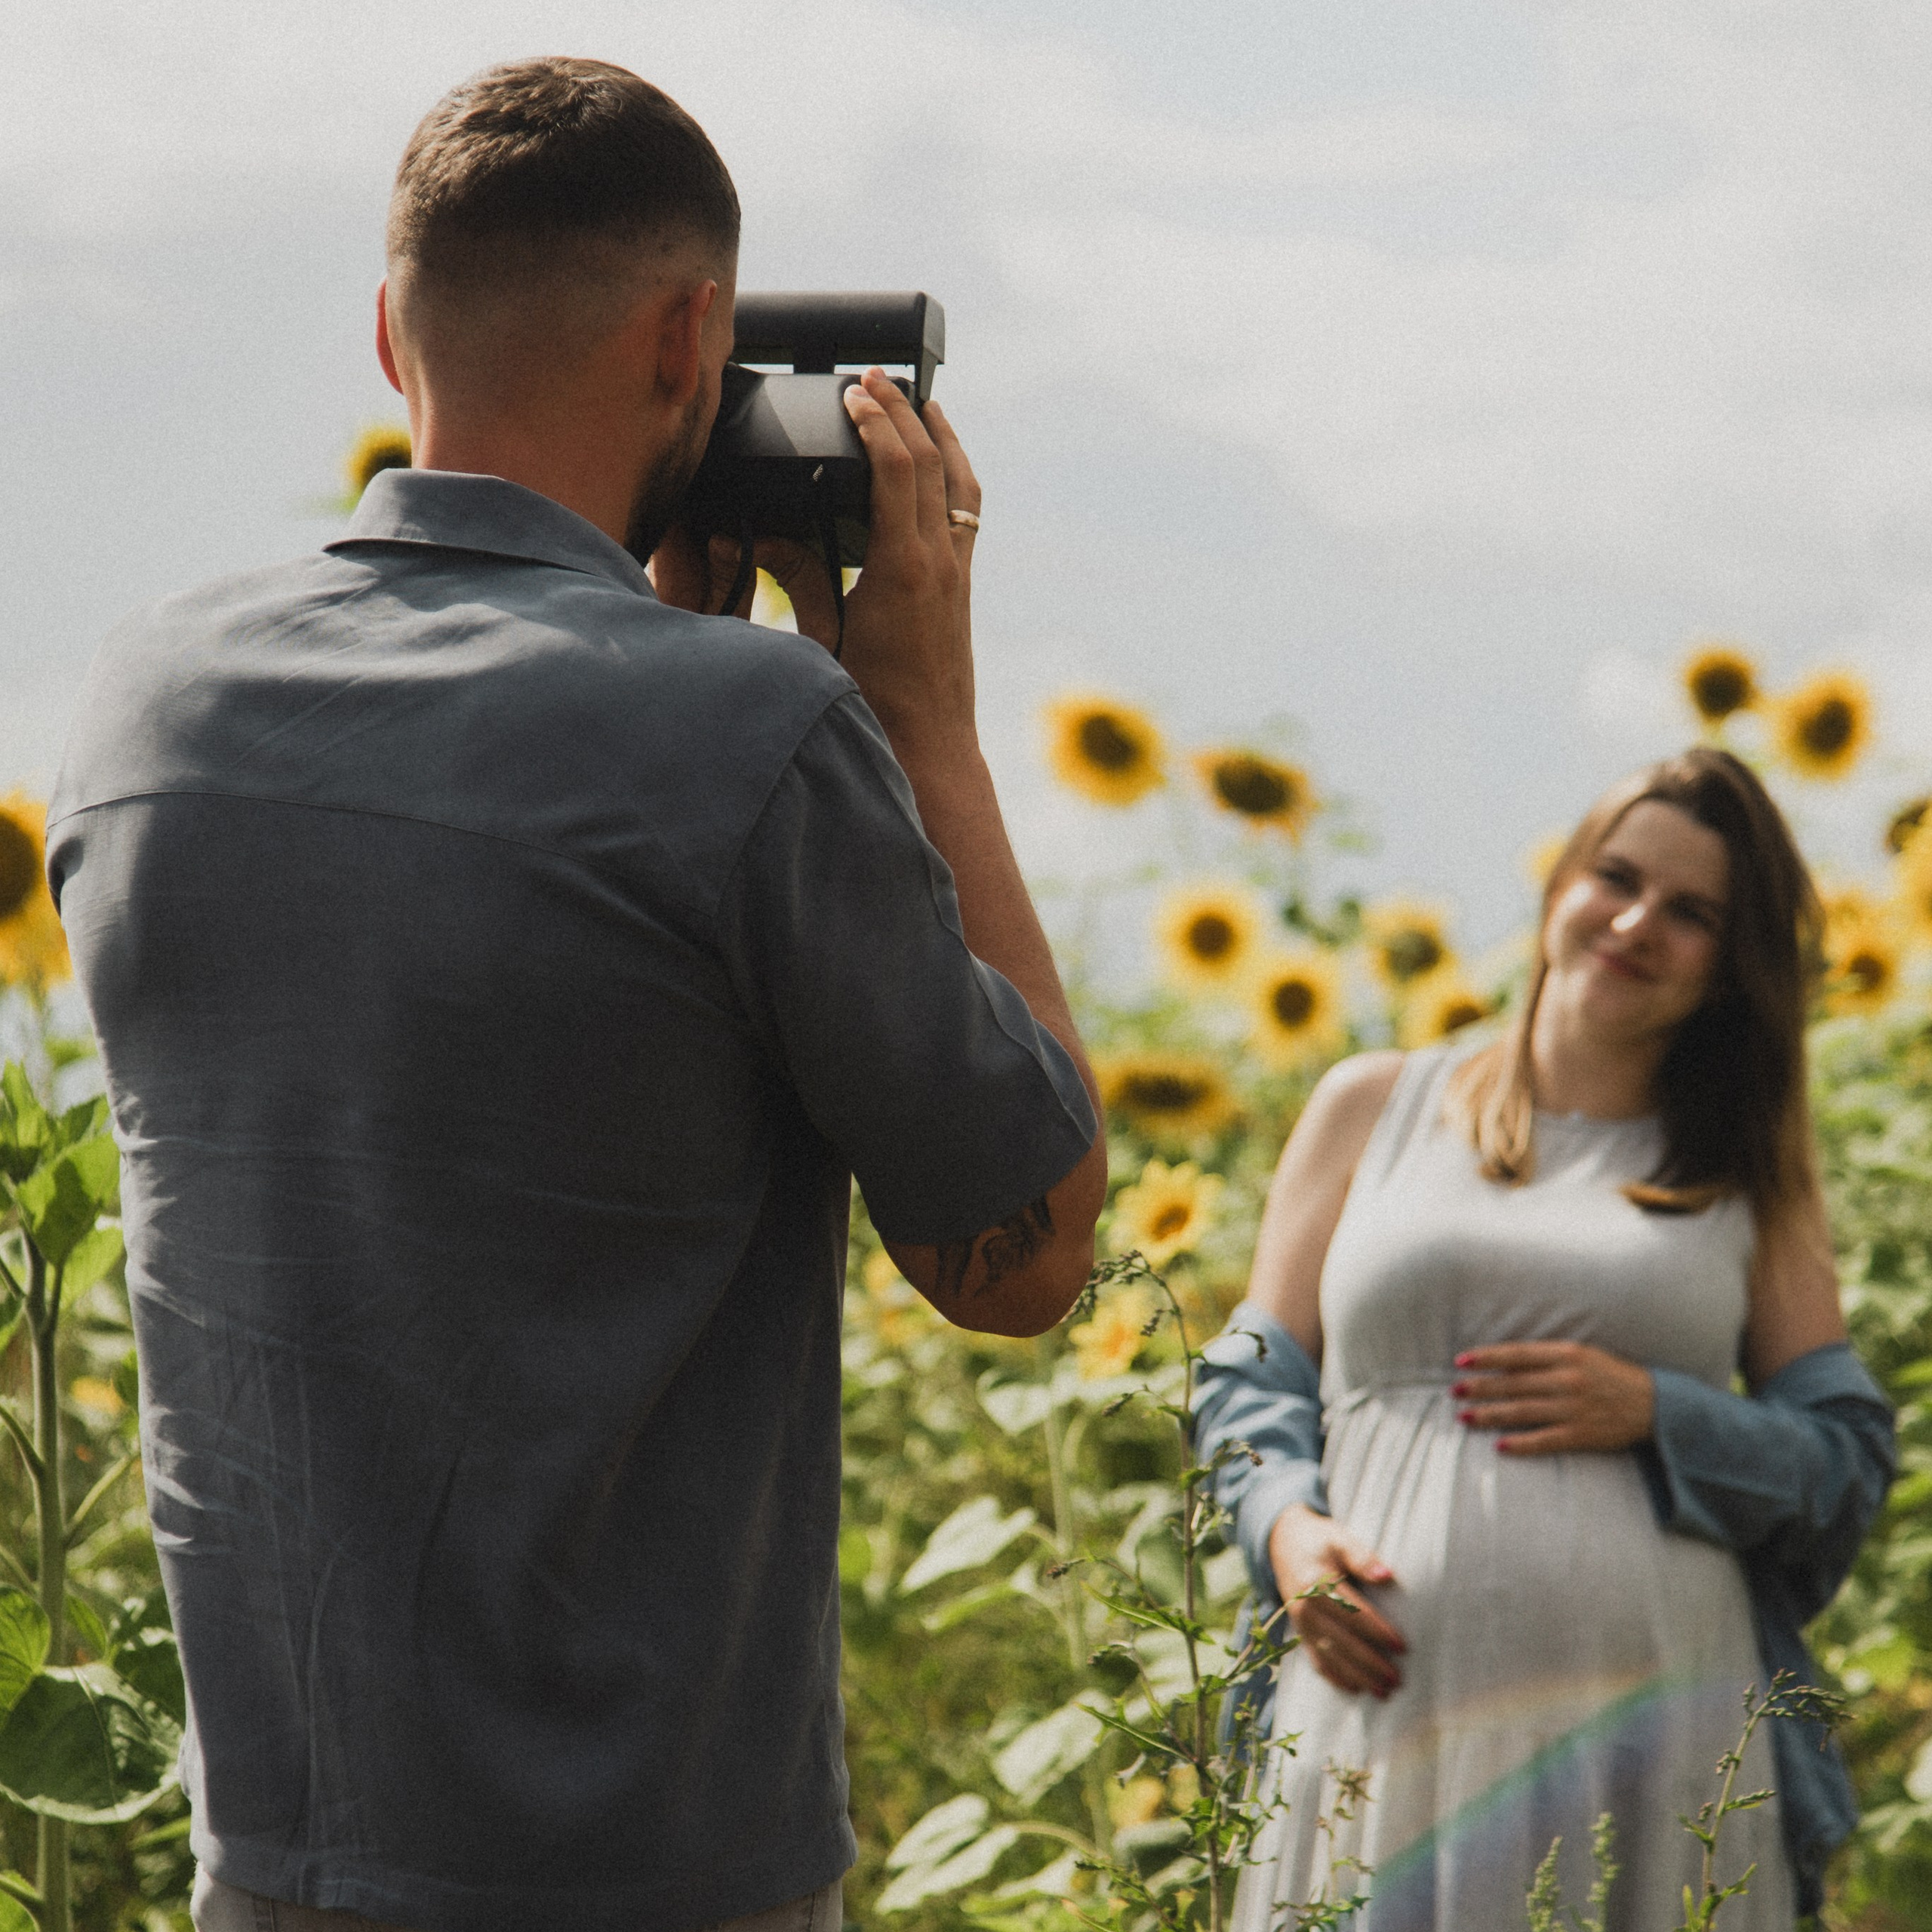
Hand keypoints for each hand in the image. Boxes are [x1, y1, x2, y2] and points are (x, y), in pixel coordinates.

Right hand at [836, 371, 980, 757]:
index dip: (875, 423)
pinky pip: (966, 513)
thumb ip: (798, 582)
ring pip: (961, 484)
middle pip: (933, 463)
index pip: (896, 470)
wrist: (931, 751)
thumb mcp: (822, 642)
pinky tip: (938, 467)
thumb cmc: (872, 708)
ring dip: (943, 437)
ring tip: (921, 402)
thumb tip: (761, 534)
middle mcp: (939, 563)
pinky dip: (953, 475)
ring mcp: (957, 574)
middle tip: (877, 379)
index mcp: (902, 570)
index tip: (853, 393)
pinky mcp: (962, 588)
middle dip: (906, 411)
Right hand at [1267, 1504, 1404, 1698]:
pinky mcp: (1299, 1631)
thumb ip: (1361, 1557)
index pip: (1352, 1613)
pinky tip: (1354, 1689)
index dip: (1377, 1631)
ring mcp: (1300, 1622)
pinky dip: (1334, 1677)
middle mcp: (1304, 1607)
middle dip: (1370, 1664)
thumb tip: (1386, 1576)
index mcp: (1315, 1583)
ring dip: (1356, 1677)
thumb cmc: (1319, 1540)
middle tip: (1397, 1680)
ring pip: (1329, 1656)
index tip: (1401, 1647)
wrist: (1282, 1542)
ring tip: (1383, 1692)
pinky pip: (1315, 1659)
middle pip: (1341, 1641)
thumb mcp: (1339, 1538)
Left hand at [1452, 1340, 1655, 1454]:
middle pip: (1513, 1384)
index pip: (1517, 1354)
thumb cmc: (1610, 1375)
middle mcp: (1568, 1380)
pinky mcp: (1582, 1435)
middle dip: (1480, 1388)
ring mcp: (1574, 1409)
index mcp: (1567, 1354)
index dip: (1487, 1358)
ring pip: (1522, 1412)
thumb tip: (1503, 1363)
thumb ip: (1546, 1358)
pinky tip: (1499, 1446)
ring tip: (1465, 1417)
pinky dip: (1520, 1443)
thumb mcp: (1581, 1354)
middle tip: (1454, 1391)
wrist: (1654, 1404)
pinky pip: (1544, 1440)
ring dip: (1490, 1415)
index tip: (1461, 1361)